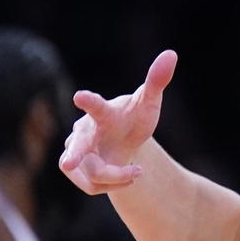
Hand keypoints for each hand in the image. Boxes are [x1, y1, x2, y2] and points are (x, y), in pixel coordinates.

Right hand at [57, 50, 177, 194]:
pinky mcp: (75, 170)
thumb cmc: (134, 117)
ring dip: (117, 178)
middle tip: (68, 164)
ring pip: (93, 174)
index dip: (89, 102)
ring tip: (138, 172)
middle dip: (73, 157)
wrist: (122, 139)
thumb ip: (156, 80)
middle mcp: (85, 131)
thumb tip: (171, 54)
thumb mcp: (148, 102)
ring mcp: (76, 150)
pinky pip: (93, 186)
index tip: (79, 97)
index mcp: (104, 113)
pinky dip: (113, 185)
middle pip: (77, 147)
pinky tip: (124, 177)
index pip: (96, 106)